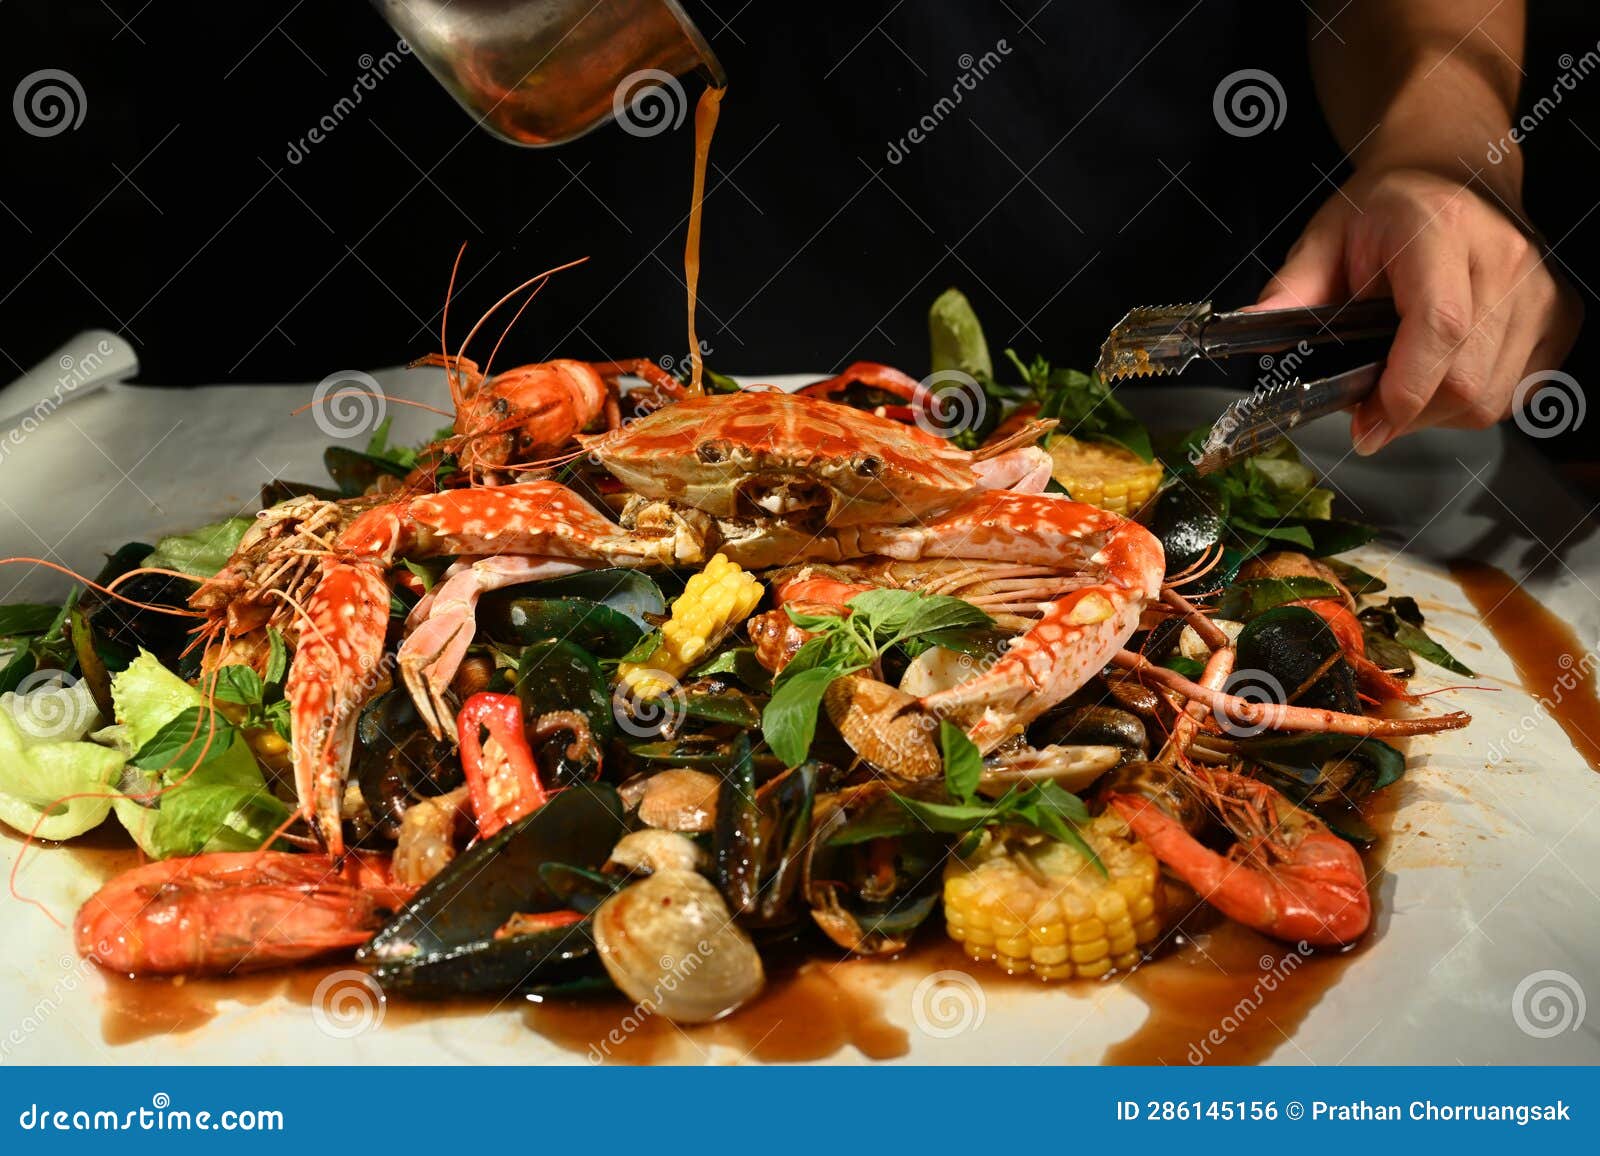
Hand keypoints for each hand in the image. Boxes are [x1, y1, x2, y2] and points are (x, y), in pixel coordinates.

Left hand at [1256, 167, 1581, 453]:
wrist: (1451, 171)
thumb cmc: (1386, 210)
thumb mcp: (1325, 237)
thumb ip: (1291, 290)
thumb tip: (1249, 330)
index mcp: (1443, 231)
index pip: (1440, 327)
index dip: (1403, 392)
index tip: (1364, 426)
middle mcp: (1506, 258)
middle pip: (1465, 380)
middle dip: (1407, 413)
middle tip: (1368, 405)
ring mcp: (1543, 289)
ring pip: (1491, 399)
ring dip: (1437, 413)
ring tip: (1403, 380)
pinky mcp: (1561, 316)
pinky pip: (1516, 394)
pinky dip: (1472, 402)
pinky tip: (1442, 372)